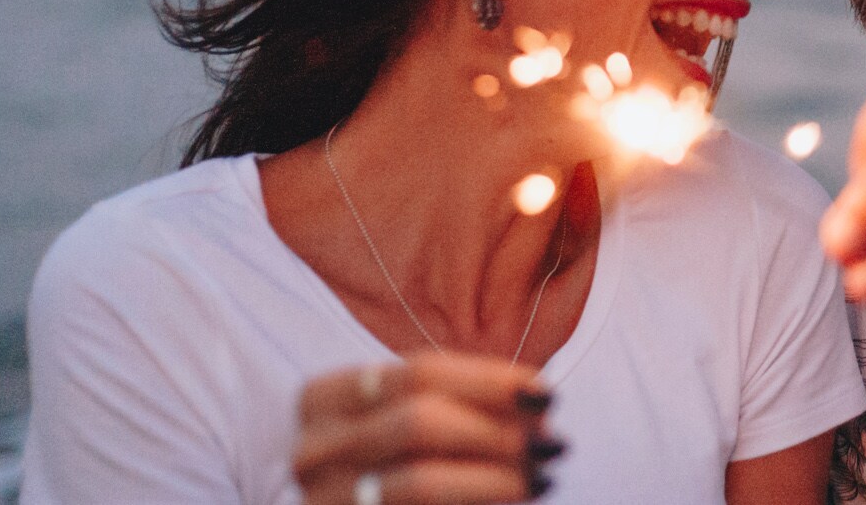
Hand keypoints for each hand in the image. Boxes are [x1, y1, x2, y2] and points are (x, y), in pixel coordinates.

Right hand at [295, 353, 564, 503]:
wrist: (350, 504)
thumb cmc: (387, 460)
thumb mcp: (405, 418)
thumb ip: (459, 402)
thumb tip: (538, 402)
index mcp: (323, 399)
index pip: (419, 373)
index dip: (490, 380)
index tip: (545, 392)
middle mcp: (312, 451)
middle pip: (421, 423)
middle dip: (497, 431)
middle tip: (553, 443)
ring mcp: (322, 499)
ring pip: (420, 482)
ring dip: (495, 477)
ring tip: (543, 476)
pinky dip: (477, 503)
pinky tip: (514, 498)